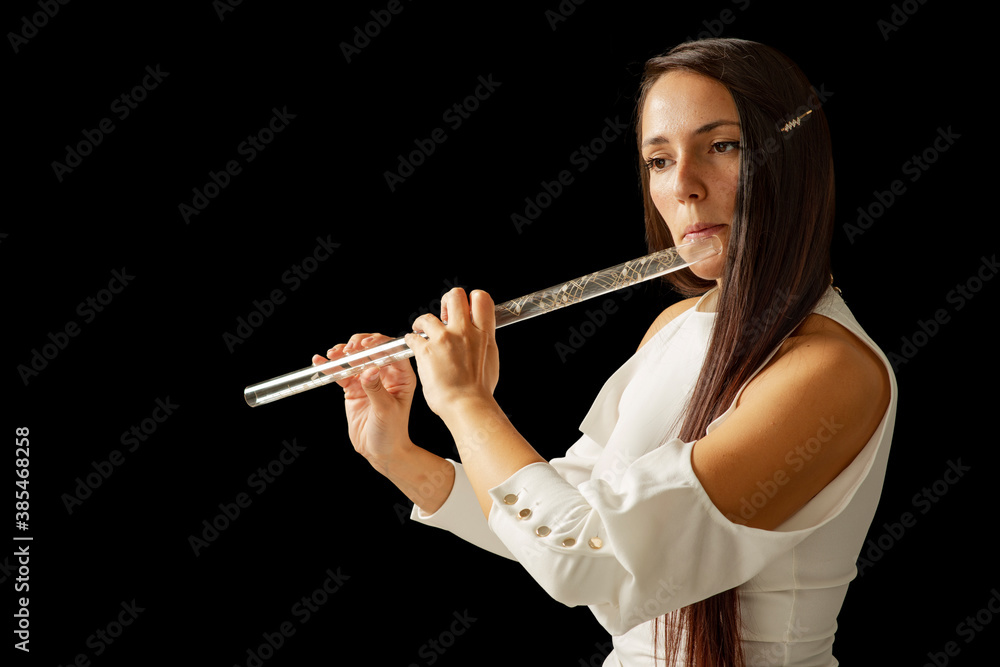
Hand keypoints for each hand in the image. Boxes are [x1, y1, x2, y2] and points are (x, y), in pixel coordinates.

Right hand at [312, 333, 416, 468]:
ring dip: (343, 353)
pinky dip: (331, 367)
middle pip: (372, 349)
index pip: (392, 351)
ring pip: (355, 358)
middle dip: (358, 345)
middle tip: (348, 350)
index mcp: (402, 376)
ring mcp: (368, 380)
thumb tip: (369, 369)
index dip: (379, 343)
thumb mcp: (386, 410)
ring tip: (333, 354)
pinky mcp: (353, 388)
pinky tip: (321, 362)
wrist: (380, 451)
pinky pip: (342, 373)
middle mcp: (386, 374)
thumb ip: (376, 389)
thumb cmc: (392, 432)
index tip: (365, 344)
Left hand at [405, 288, 499, 419]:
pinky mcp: (426, 350)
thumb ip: (484, 343)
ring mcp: (445, 339)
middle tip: (442, 313)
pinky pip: (413, 336)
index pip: (481, 299)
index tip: (465, 308)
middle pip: (455, 296)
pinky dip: (411, 340)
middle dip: (447, 300)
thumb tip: (481, 337)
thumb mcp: (491, 360)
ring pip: (428, 316)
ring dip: (422, 323)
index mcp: (484, 334)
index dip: (471, 299)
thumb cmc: (479, 391)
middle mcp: (465, 331)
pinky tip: (413, 346)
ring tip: (420, 330)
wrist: (467, 406)